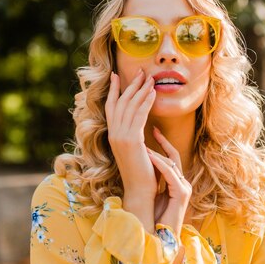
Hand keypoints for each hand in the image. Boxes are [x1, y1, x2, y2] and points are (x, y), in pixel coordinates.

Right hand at [105, 70, 156, 197]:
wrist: (139, 192)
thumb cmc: (141, 174)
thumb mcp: (135, 151)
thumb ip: (133, 137)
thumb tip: (138, 126)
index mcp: (112, 136)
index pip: (111, 107)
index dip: (114, 90)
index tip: (117, 75)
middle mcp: (113, 134)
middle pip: (121, 102)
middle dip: (131, 85)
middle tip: (141, 71)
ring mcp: (120, 137)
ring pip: (130, 106)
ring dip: (141, 90)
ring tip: (150, 78)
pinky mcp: (131, 140)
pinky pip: (139, 115)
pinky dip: (146, 102)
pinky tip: (153, 92)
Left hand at [146, 126, 191, 236]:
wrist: (158, 238)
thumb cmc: (152, 218)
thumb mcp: (151, 193)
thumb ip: (151, 179)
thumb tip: (138, 164)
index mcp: (176, 183)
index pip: (171, 157)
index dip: (162, 143)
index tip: (152, 129)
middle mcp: (183, 183)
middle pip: (173, 157)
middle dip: (161, 142)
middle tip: (149, 128)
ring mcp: (184, 188)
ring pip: (171, 163)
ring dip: (156, 151)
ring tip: (142, 141)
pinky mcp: (181, 194)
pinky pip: (170, 174)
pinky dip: (159, 164)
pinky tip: (149, 156)